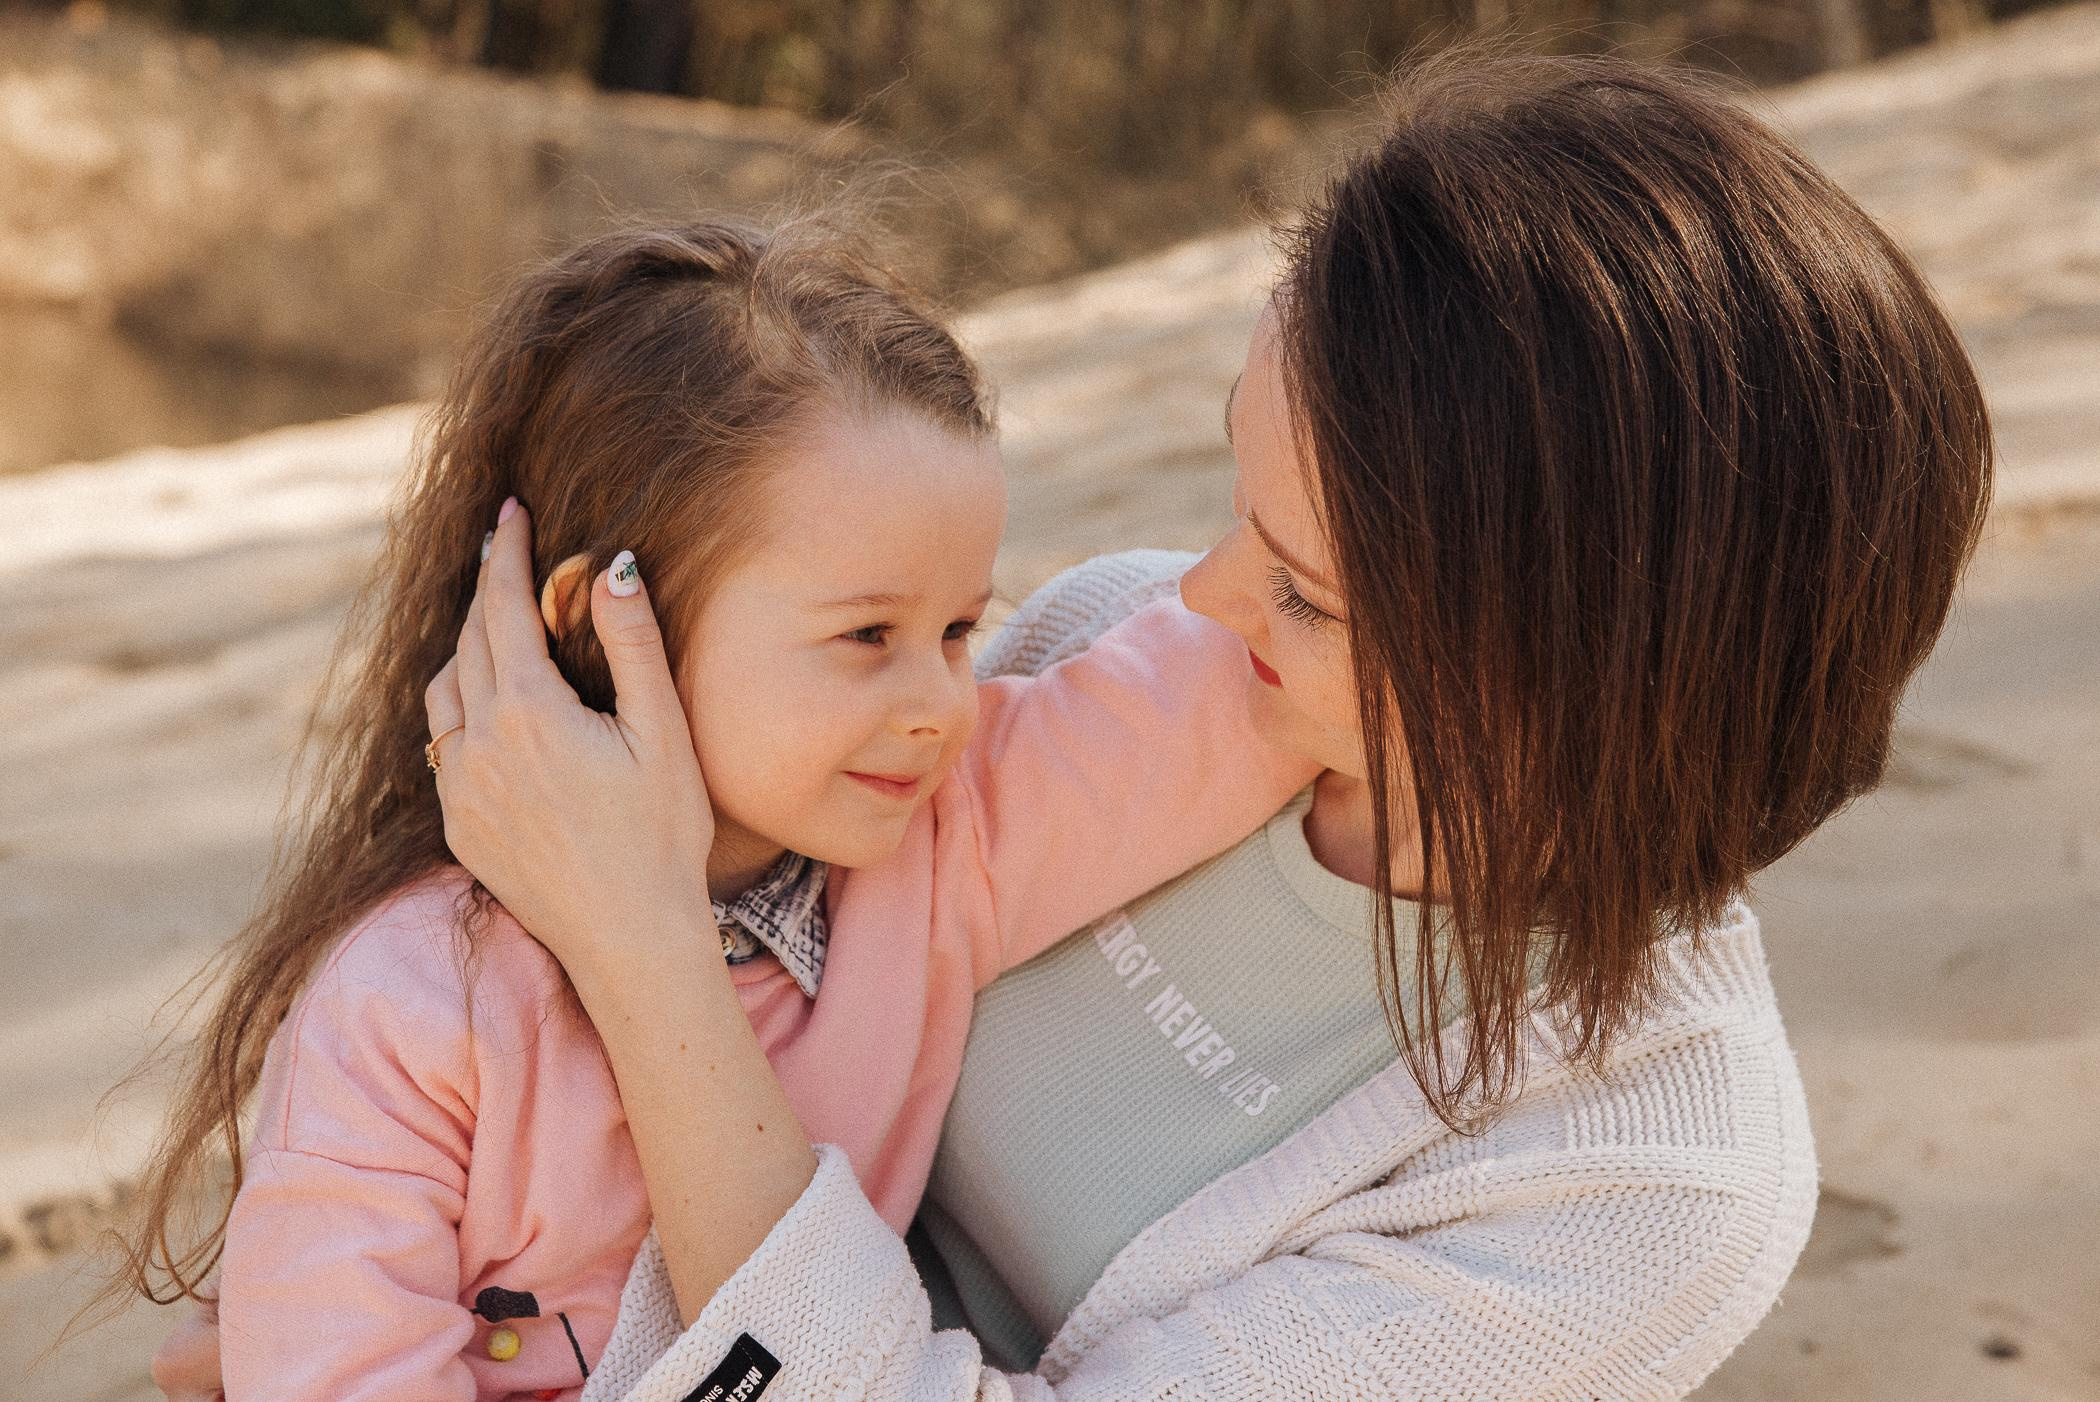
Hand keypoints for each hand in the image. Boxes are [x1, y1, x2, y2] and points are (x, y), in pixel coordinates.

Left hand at [423, 499, 716, 980]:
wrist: (629, 938)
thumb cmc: (662, 835)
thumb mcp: (661, 733)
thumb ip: (632, 645)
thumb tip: (612, 567)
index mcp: (528, 713)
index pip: (502, 609)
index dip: (504, 555)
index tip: (507, 513)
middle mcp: (478, 746)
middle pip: (467, 643)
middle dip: (485, 594)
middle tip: (503, 554)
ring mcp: (461, 790)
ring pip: (443, 694)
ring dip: (466, 651)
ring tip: (496, 631)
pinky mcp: (459, 828)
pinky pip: (444, 747)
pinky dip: (461, 711)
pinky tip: (490, 712)